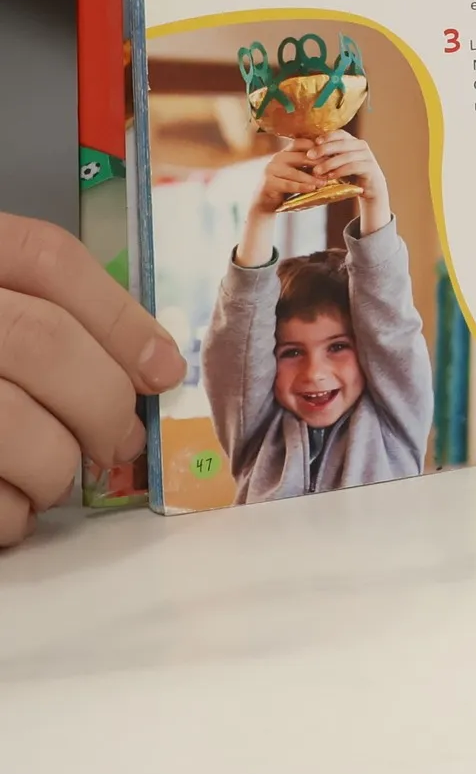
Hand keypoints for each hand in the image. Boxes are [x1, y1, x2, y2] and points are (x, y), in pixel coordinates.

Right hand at [0, 213, 185, 546]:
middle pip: (39, 341)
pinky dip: (5, 513)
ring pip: (12, 424)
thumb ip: (31, 312)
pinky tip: (8, 509)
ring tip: (54, 477)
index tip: (162, 369)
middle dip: (100, 400)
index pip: (46, 260)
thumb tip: (146, 364)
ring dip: (53, 465)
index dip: (118, 317)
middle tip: (118, 439)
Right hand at [249, 144, 331, 219]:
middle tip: (332, 170)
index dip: (316, 146)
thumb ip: (308, 166)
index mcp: (285, 152)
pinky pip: (288, 184)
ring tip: (324, 182)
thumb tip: (332, 162)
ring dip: (312, 178)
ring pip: (296, 172)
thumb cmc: (285, 186)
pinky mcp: (268, 183)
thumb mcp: (297, 173)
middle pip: (301, 157)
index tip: (331, 153)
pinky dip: (302, 187)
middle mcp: (277, 158)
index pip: (301, 143)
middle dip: (319, 163)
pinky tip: (312, 188)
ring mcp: (271, 170)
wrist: (264, 203)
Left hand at [310, 134, 391, 236]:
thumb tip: (306, 151)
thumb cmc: (351, 176)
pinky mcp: (371, 168)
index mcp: (353, 142)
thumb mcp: (339, 164)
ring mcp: (368, 156)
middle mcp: (362, 146)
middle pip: (342, 143)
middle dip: (324, 149)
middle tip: (309, 156)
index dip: (327, 136)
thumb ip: (328, 156)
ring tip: (316, 171)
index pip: (340, 134)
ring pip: (347, 156)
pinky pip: (353, 167)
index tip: (314, 141)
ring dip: (329, 163)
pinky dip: (340, 171)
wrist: (371, 190)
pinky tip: (330, 177)